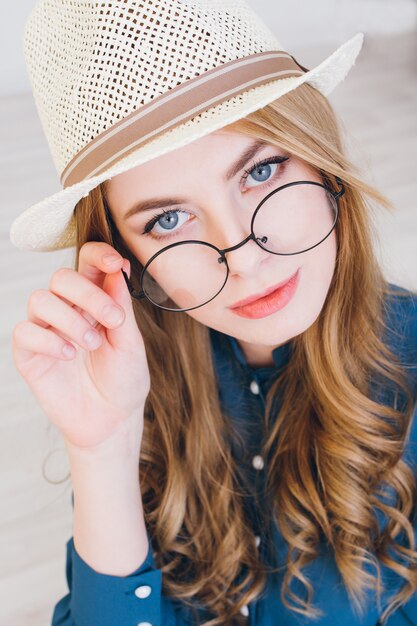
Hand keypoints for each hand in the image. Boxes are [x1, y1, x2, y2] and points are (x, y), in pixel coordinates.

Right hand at [12, 242, 149, 449]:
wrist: (112, 420)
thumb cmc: (123, 380)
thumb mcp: (130, 342)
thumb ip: (121, 306)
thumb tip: (117, 271)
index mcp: (94, 300)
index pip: (87, 262)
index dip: (99, 255)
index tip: (118, 264)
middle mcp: (67, 310)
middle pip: (61, 276)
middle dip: (88, 293)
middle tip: (113, 320)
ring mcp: (46, 331)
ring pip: (40, 300)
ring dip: (70, 319)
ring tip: (93, 344)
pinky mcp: (29, 354)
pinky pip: (25, 332)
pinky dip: (49, 340)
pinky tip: (70, 355)